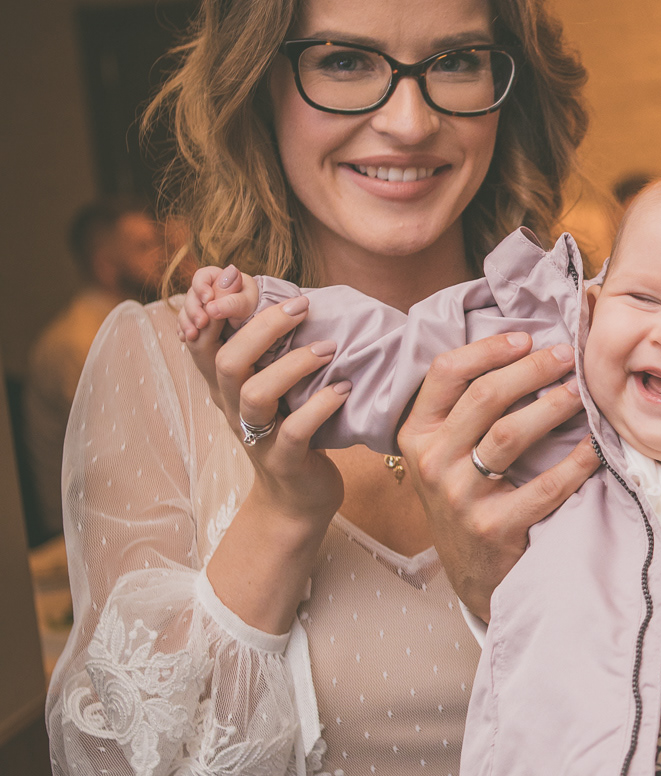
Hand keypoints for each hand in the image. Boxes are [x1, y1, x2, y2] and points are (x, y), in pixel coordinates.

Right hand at [180, 263, 259, 343]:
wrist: (256, 333)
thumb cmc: (254, 314)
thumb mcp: (245, 307)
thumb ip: (231, 301)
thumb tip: (210, 304)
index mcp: (220, 279)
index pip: (203, 276)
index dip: (201, 286)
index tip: (207, 300)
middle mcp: (208, 291)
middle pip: (192, 295)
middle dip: (193, 309)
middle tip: (201, 323)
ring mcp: (201, 306)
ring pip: (186, 310)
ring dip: (187, 322)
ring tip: (192, 336)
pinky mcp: (197, 320)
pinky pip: (185, 324)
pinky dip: (185, 331)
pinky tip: (185, 338)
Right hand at [182, 291, 349, 534]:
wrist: (296, 500)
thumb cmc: (290, 428)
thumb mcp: (273, 384)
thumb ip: (270, 347)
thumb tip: (282, 290)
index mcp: (224, 384)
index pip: (200, 338)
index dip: (210, 305)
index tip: (237, 275)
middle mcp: (231, 408)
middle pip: (227, 360)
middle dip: (261, 327)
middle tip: (302, 305)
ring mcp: (256, 438)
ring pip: (254, 394)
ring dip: (293, 365)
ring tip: (329, 349)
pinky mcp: (284, 463)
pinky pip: (293, 432)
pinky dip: (320, 406)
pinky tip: (344, 390)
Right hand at [397, 332, 599, 621]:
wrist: (472, 573)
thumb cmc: (467, 497)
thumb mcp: (445, 452)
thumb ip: (464, 408)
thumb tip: (519, 347)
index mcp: (418, 434)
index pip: (445, 373)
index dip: (488, 349)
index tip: (526, 338)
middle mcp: (433, 462)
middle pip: (483, 397)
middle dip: (531, 369)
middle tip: (567, 356)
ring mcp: (460, 497)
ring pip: (509, 434)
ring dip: (552, 406)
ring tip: (581, 392)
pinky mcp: (494, 527)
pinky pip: (545, 485)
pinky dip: (577, 462)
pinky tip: (596, 445)